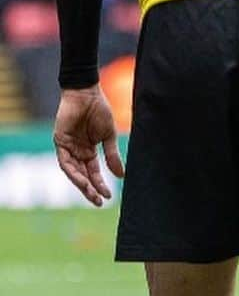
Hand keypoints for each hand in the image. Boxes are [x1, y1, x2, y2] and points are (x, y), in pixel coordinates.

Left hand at [53, 85, 124, 206]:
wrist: (87, 93)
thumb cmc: (99, 111)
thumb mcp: (109, 137)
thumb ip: (112, 156)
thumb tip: (121, 176)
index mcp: (89, 151)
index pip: (93, 172)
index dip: (100, 184)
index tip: (108, 196)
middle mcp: (77, 152)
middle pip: (82, 175)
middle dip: (90, 189)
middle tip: (98, 202)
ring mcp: (67, 147)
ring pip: (73, 172)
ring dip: (81, 184)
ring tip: (91, 193)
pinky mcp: (60, 142)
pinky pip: (65, 162)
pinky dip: (73, 172)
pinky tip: (82, 180)